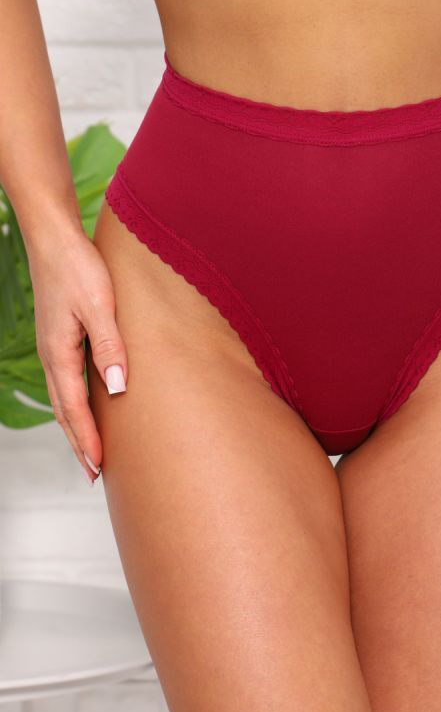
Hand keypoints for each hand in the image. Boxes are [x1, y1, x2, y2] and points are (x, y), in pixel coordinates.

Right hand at [28, 230, 127, 484]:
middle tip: (94, 474)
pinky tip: (86, 407)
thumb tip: (116, 387)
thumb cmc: (78, 267)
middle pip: (64, 411)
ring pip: (62, 398)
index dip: (87, 439)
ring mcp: (53, 347)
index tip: (99, 466)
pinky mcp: (59, 338)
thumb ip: (110, 345)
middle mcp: (52, 355)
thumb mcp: (99, 305)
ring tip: (90, 450)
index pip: (74, 408)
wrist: (54, 237)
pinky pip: (65, 382)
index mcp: (59, 353)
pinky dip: (74, 404)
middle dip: (78, 443)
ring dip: (75, 427)